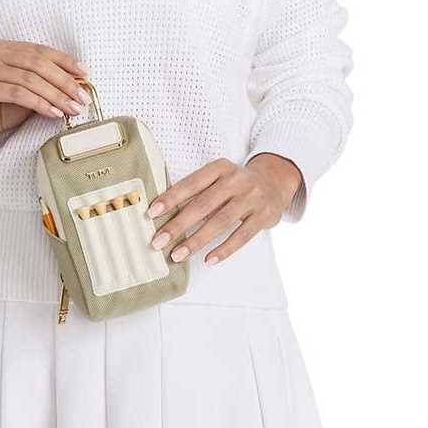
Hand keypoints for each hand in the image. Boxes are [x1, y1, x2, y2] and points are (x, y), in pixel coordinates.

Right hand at [0, 39, 89, 148]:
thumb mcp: (27, 92)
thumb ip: (45, 83)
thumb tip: (78, 82)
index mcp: (3, 48)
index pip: (40, 50)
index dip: (65, 61)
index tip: (85, 74)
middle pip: (36, 63)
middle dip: (64, 81)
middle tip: (82, 97)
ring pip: (29, 79)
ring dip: (56, 95)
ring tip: (72, 108)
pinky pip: (18, 94)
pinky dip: (40, 104)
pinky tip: (53, 113)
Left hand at [145, 154, 304, 264]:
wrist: (276, 179)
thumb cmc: (236, 183)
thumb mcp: (219, 177)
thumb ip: (197, 191)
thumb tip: (164, 215)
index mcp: (220, 168)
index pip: (192, 183)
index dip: (171, 198)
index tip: (151, 213)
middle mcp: (237, 180)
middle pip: (203, 205)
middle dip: (178, 225)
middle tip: (158, 241)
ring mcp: (252, 198)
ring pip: (220, 222)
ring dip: (196, 240)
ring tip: (177, 255)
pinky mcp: (264, 216)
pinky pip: (242, 235)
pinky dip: (224, 249)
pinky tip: (208, 260)